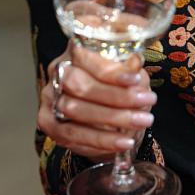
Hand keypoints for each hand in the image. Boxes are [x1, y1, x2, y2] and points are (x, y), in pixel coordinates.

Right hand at [38, 46, 156, 160]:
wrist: (105, 120)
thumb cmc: (119, 89)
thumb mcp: (130, 75)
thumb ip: (131, 69)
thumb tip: (133, 66)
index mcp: (75, 52)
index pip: (86, 57)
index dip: (110, 70)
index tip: (135, 80)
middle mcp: (57, 72)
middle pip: (79, 85)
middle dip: (115, 96)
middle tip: (146, 102)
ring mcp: (50, 98)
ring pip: (77, 111)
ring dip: (112, 119)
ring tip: (141, 122)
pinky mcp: (48, 123)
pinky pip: (73, 135)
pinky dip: (101, 141)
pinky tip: (123, 142)